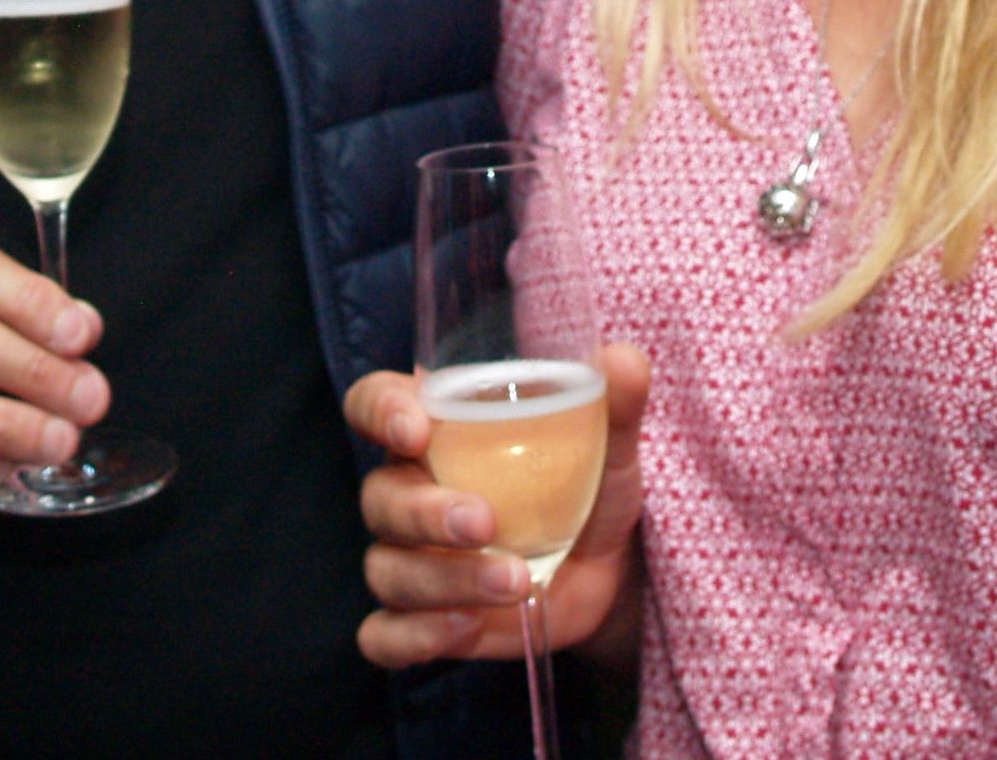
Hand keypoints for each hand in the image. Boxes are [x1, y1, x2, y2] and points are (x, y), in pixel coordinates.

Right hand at [349, 341, 648, 670]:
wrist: (608, 568)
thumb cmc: (586, 483)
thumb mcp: (607, 443)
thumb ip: (612, 402)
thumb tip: (623, 359)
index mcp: (435, 428)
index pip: (373, 403)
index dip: (380, 412)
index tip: (414, 429)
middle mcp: (408, 489)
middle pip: (381, 496)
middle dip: (426, 513)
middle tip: (484, 523)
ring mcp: (411, 559)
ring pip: (389, 569)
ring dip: (446, 579)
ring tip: (516, 580)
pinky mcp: (424, 620)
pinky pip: (385, 636)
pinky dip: (413, 637)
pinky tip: (463, 628)